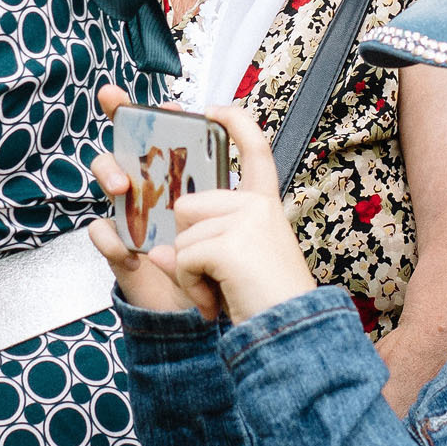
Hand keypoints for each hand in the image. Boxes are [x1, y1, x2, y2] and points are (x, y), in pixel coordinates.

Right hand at [87, 84, 221, 316]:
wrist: (214, 317)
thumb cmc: (229, 269)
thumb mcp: (243, 227)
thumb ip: (237, 194)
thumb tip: (223, 161)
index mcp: (189, 178)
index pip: (173, 135)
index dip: (163, 110)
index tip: (168, 101)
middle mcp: (157, 189)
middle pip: (131, 140)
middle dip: (119, 116)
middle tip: (117, 106)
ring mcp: (134, 214)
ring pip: (109, 174)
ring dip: (110, 171)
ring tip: (123, 187)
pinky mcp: (121, 245)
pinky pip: (103, 231)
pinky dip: (112, 239)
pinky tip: (131, 252)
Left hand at [150, 104, 320, 324]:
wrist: (291, 336)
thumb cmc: (264, 303)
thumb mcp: (232, 264)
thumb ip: (198, 247)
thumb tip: (155, 251)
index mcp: (265, 206)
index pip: (255, 150)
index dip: (235, 124)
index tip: (214, 109)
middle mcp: (258, 205)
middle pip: (187, 206)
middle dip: (187, 246)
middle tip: (214, 278)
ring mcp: (246, 220)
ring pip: (181, 235)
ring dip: (188, 271)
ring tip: (219, 292)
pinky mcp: (231, 242)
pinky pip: (182, 257)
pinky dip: (190, 284)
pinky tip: (215, 301)